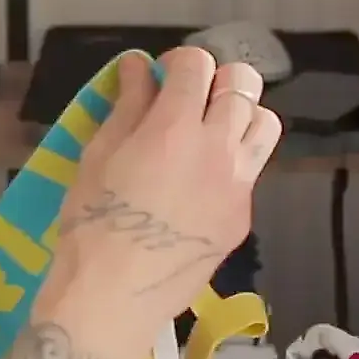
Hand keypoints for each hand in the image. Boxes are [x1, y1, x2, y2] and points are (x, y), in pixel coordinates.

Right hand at [37, 46, 281, 343]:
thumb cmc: (93, 221)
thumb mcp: (99, 155)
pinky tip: (202, 181)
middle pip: (243, 83)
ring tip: (209, 132)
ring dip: (239, 114)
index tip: (159, 78)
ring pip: (264, 123)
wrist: (115, 296)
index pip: (197, 64)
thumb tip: (138, 66)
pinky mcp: (243, 215)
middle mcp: (218, 148)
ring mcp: (238, 184)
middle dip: (215, 79)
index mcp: (175, 126)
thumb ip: (127, 106)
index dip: (177, 62)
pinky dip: (233, 160)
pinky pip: (252, 169)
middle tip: (188, 99)